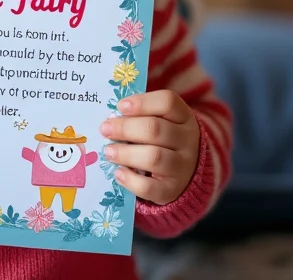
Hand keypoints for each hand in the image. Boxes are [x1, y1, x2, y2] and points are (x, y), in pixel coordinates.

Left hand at [99, 90, 199, 204]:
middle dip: (125, 128)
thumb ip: (140, 117)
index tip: (120, 106)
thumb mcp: (162, 121)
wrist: (188, 173)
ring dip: (126, 153)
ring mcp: (182, 167)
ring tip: (108, 151)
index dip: (142, 102)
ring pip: (154, 157)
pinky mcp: (172, 190)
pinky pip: (150, 187)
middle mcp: (187, 140)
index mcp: (183, 117)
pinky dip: (130, 180)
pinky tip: (118, 173)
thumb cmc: (165, 140)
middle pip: (155, 129)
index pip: (168, 102)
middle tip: (105, 129)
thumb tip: (111, 119)